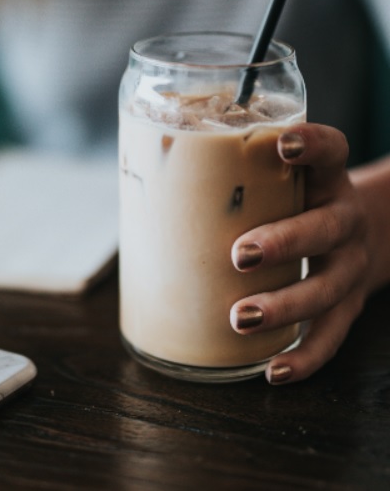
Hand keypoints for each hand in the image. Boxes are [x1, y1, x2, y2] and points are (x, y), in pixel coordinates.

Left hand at [229, 123, 369, 383]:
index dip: (312, 144)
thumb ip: (240, 174)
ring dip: (284, 306)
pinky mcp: (350, 306)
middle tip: (240, 255)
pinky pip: (330, 337)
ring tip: (239, 318)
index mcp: (327, 179)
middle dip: (284, 243)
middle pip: (325, 228)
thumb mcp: (286, 179)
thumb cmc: (300, 202)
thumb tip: (150, 176)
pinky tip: (271, 370)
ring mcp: (350, 266)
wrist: (365, 235)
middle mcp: (345, 219)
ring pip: (325, 289)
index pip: (332, 150)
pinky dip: (304, 358)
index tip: (281, 144)